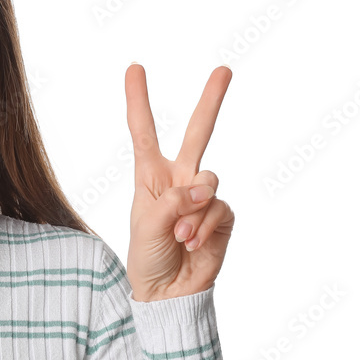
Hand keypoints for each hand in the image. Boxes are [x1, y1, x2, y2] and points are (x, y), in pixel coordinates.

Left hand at [124, 63, 235, 301]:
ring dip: (192, 210)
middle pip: (197, 133)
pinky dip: (204, 227)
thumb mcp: (145, 225)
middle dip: (211, 101)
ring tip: (179, 236)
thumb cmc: (147, 257)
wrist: (168, 292)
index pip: (143, 131)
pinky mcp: (222, 216)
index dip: (138, 100)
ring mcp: (202, 197)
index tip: (134, 68)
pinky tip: (192, 244)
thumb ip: (172, 200)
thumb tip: (202, 188)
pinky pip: (219, 208)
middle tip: (224, 70)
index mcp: (150, 176)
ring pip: (209, 179)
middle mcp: (179, 180)